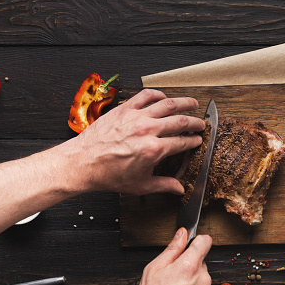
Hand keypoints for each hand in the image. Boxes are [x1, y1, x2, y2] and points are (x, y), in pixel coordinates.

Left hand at [64, 89, 205, 194]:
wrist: (82, 163)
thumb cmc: (108, 175)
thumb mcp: (140, 185)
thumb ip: (163, 185)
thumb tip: (179, 189)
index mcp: (154, 150)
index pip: (182, 142)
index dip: (194, 141)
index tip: (198, 140)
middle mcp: (148, 130)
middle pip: (180, 121)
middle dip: (195, 122)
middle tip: (201, 124)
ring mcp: (136, 117)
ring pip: (168, 104)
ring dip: (184, 103)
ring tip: (192, 103)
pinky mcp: (124, 109)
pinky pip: (146, 96)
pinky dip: (158, 95)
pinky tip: (164, 97)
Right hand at [135, 228, 212, 284]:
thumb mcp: (154, 270)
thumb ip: (171, 249)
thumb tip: (181, 234)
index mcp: (190, 265)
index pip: (205, 241)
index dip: (197, 239)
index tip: (190, 242)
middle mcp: (203, 277)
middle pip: (200, 260)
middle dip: (188, 263)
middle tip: (171, 274)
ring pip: (200, 276)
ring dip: (190, 279)